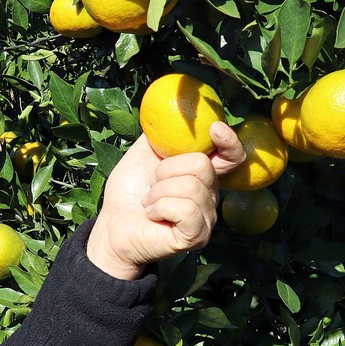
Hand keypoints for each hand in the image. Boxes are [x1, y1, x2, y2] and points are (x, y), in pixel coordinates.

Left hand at [86, 122, 245, 279]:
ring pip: (191, 186)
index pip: (232, 156)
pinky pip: (185, 208)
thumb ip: (162, 134)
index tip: (214, 128)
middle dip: (166, 171)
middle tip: (151, 186)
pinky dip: (160, 208)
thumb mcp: (142, 154)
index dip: (229, 141)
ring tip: (149, 203)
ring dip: (158, 192)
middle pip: (202, 165)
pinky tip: (153, 215)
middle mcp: (210, 195)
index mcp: (201, 174)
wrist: (112, 226)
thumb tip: (172, 110)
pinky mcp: (197, 235)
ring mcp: (207, 217)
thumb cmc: (129, 192)